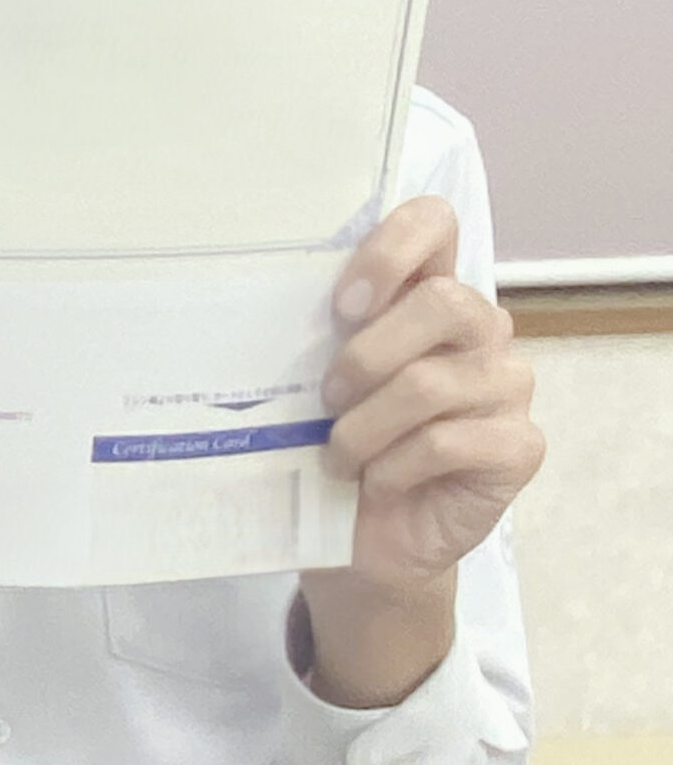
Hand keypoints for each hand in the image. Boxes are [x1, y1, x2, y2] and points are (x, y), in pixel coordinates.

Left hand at [301, 197, 543, 706]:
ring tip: (337, 455)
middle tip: (327, 397)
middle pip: (442, 302)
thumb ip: (316, 336)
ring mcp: (507, 387)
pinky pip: (449, 442)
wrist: (358, 540)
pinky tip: (374, 482)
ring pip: (434, 382)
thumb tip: (244, 303)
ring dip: (366, 426)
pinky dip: (394, 467)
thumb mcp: (313, 383)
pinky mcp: (519, 447)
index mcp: (428, 296)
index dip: (389, 250)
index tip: (341, 304)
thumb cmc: (335, 446)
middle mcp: (481, 330)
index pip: (433, 224)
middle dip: (367, 354)